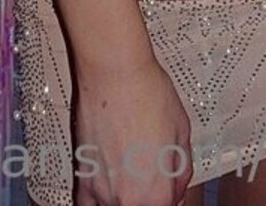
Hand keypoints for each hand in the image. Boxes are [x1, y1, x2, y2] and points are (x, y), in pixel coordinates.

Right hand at [73, 54, 192, 205]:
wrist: (115, 72)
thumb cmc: (148, 93)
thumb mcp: (182, 131)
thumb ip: (181, 169)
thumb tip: (177, 185)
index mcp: (158, 192)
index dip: (172, 194)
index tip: (170, 186)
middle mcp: (129, 199)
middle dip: (150, 194)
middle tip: (150, 170)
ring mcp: (103, 191)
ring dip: (124, 196)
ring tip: (129, 172)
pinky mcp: (83, 176)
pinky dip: (97, 201)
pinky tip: (105, 190)